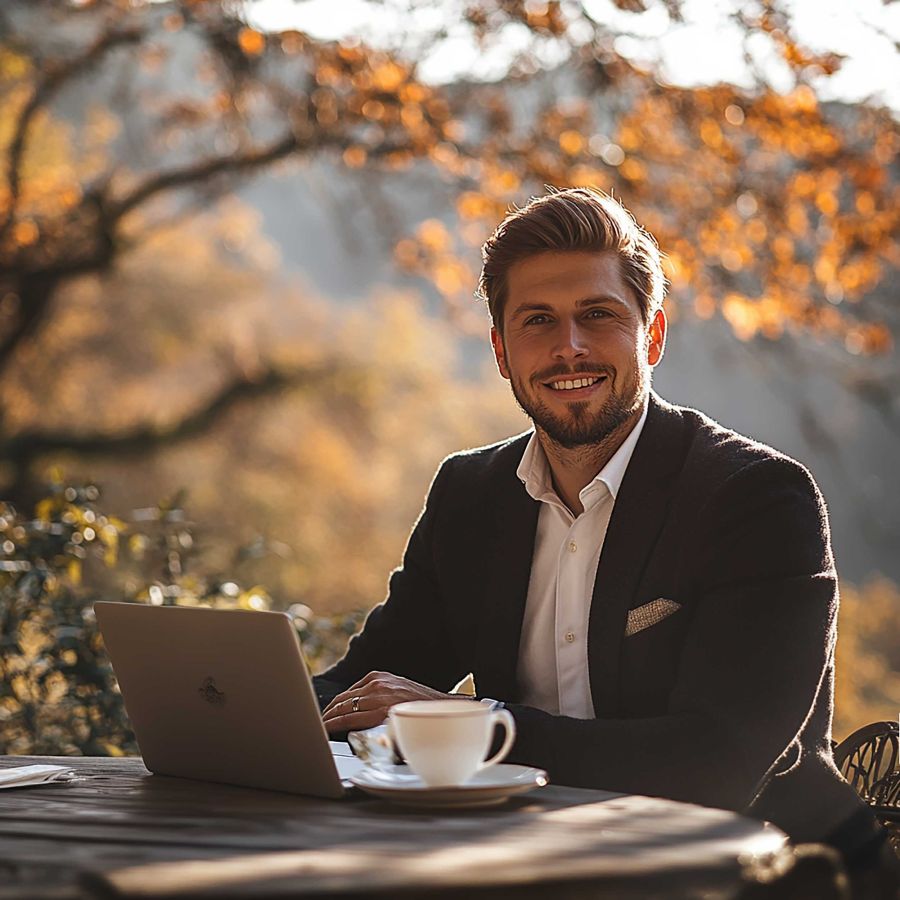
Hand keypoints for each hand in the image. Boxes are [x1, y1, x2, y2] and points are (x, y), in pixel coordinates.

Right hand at [321, 671, 455, 733]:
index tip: (319, 731)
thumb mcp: (398, 742)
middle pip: (344, 705)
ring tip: (326, 715)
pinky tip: (342, 703)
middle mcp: (381, 694)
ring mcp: (381, 682)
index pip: (347, 718)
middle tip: (317, 724)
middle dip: (328, 715)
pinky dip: (348, 694)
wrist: (439, 706)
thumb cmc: (419, 728)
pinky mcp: (382, 675)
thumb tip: (356, 745)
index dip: (330, 725)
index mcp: (383, 711)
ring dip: (335, 705)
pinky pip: (358, 685)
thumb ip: (375, 743)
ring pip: (348, 694)